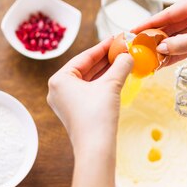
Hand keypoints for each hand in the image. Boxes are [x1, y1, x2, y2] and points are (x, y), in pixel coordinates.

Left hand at [47, 38, 132, 156]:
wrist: (96, 149)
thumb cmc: (98, 115)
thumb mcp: (111, 85)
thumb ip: (120, 66)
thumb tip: (129, 55)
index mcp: (59, 79)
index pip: (84, 57)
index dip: (102, 46)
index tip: (116, 38)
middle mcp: (58, 90)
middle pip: (85, 68)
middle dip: (105, 59)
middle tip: (122, 48)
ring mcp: (65, 102)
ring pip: (88, 80)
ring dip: (105, 71)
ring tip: (123, 60)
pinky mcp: (75, 112)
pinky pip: (89, 91)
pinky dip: (102, 83)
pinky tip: (117, 77)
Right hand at [133, 0, 186, 66]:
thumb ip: (182, 44)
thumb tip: (160, 50)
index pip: (169, 12)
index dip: (151, 23)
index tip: (134, 30)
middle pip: (171, 25)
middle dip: (157, 38)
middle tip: (139, 48)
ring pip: (177, 36)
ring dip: (165, 48)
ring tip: (149, 58)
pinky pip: (186, 44)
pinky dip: (176, 53)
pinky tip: (163, 62)